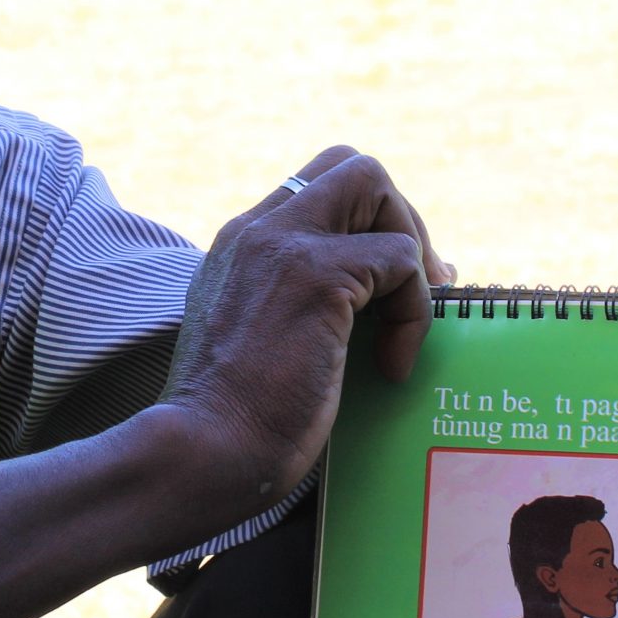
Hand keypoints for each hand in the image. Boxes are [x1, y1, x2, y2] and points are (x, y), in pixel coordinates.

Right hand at [159, 149, 449, 524]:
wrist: (203, 451)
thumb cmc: (233, 423)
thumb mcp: (255, 341)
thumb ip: (292, 306)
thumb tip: (369, 302)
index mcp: (241, 245)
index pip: (316, 189)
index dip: (366, 224)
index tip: (385, 286)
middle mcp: (259, 230)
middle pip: (352, 165)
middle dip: (399, 218)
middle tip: (414, 286)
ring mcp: (287, 247)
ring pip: (378, 190)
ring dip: (412, 261)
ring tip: (405, 329)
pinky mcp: (319, 278)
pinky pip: (401, 259)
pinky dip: (414, 312)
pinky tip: (392, 365)